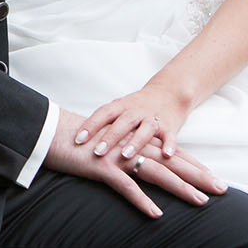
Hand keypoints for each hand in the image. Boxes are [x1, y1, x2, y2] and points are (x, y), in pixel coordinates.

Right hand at [42, 111, 219, 218]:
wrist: (50, 132)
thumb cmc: (78, 141)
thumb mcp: (108, 145)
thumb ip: (125, 153)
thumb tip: (139, 165)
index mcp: (134, 142)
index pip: (171, 154)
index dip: (194, 166)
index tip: (214, 177)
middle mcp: (132, 147)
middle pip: (172, 163)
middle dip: (198, 176)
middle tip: (222, 189)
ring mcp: (118, 158)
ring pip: (156, 174)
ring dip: (180, 188)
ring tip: (201, 201)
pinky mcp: (102, 168)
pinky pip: (126, 187)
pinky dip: (142, 200)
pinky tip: (156, 214)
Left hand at [71, 87, 188, 168]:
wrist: (169, 92)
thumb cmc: (137, 106)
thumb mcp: (120, 110)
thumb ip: (104, 123)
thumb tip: (77, 139)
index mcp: (121, 106)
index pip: (103, 114)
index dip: (90, 126)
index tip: (77, 140)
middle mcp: (136, 111)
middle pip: (122, 123)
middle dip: (109, 137)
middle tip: (97, 152)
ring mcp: (153, 118)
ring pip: (144, 129)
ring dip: (135, 142)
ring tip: (125, 155)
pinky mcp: (170, 126)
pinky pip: (170, 136)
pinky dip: (169, 145)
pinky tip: (166, 155)